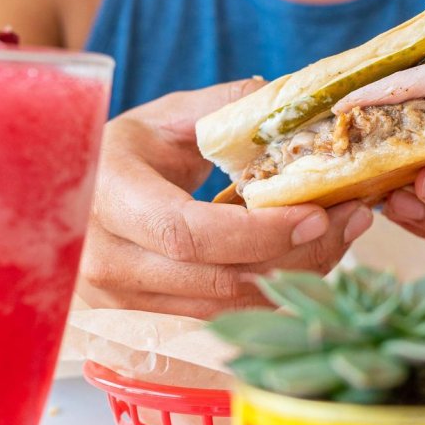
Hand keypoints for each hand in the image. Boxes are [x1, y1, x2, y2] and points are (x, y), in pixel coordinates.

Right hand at [79, 80, 371, 315]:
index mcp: (109, 198)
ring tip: (340, 234)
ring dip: (294, 277)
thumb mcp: (163, 119)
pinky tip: (303, 260)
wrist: (72, 200)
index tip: (315, 214)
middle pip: (218, 280)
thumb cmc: (122, 154)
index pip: (188, 233)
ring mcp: (121, 303)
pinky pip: (221, 320)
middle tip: (351, 218)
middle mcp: (107, 261)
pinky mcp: (143, 324)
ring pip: (227, 308)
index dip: (258, 233)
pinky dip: (270, 293)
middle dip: (296, 255)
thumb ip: (217, 109)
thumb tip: (275, 99)